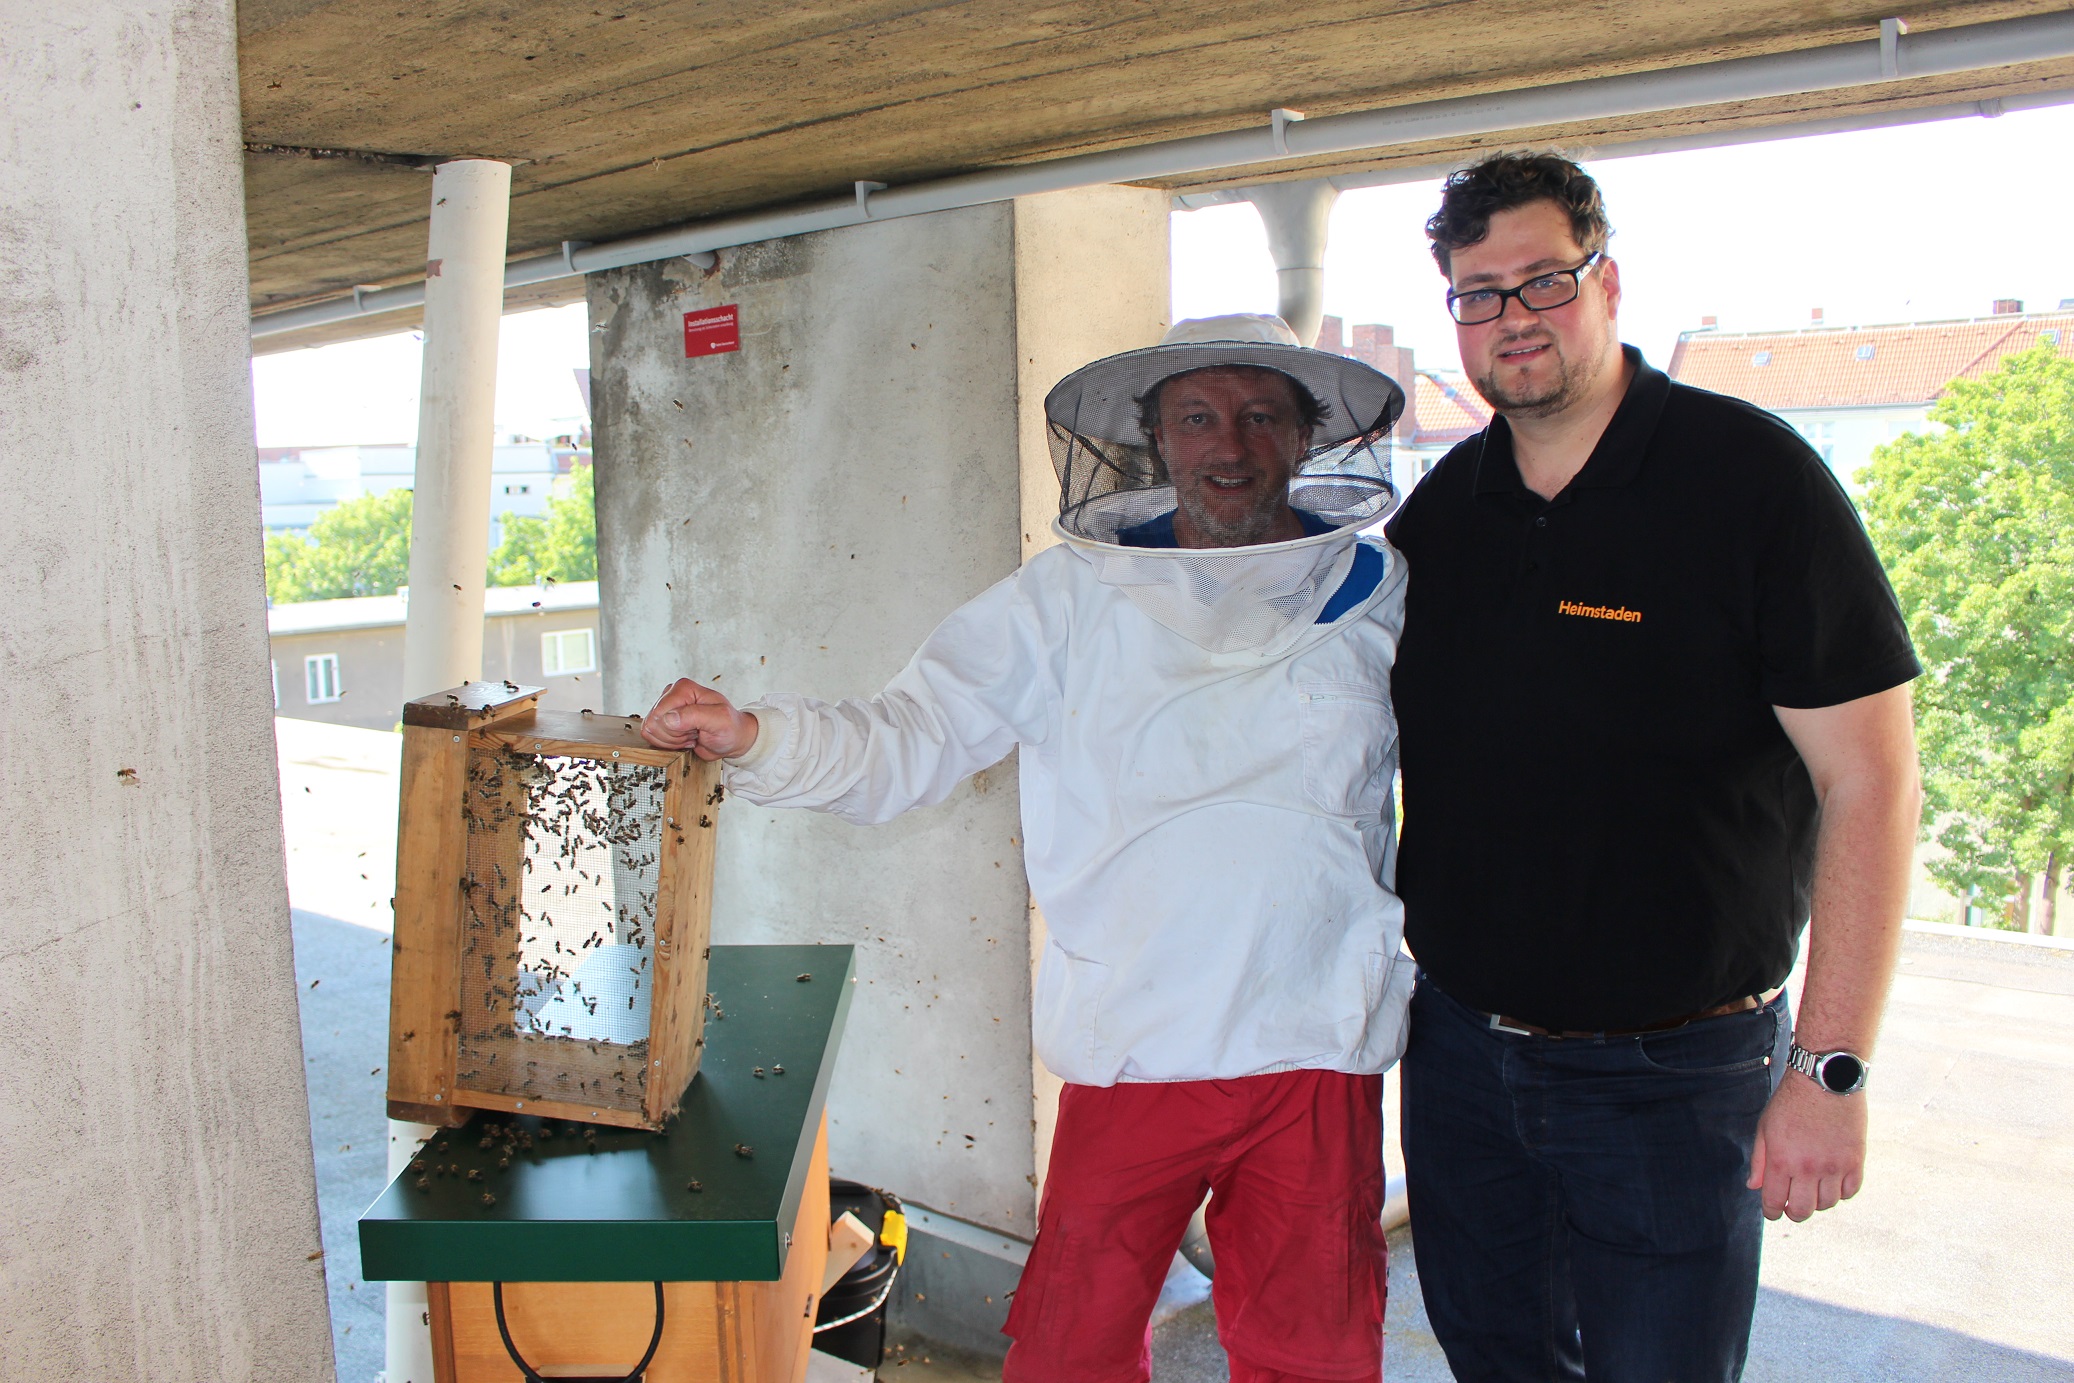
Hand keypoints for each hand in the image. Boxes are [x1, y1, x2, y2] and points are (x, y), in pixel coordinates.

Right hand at [640, 678, 758, 760]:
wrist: (732, 739)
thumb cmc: (730, 727)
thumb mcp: (720, 720)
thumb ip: (695, 716)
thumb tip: (668, 718)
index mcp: (683, 688)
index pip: (661, 712)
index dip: (676, 729)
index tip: (696, 729)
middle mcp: (671, 694)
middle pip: (654, 722)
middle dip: (675, 736)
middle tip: (695, 733)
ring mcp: (664, 708)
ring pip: (651, 731)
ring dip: (672, 741)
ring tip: (691, 735)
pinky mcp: (662, 721)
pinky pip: (651, 737)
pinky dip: (668, 744)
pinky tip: (685, 739)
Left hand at [1746, 1068, 1867, 1221]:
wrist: (1825, 1080)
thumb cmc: (1790, 1102)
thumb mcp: (1765, 1128)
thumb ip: (1759, 1160)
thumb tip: (1754, 1187)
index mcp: (1782, 1161)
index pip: (1775, 1202)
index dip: (1772, 1212)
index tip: (1773, 1211)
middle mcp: (1808, 1168)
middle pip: (1803, 1211)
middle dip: (1794, 1212)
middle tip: (1793, 1205)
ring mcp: (1834, 1166)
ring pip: (1827, 1204)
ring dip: (1817, 1201)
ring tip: (1812, 1188)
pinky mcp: (1855, 1161)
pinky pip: (1850, 1192)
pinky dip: (1841, 1192)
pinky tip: (1833, 1181)